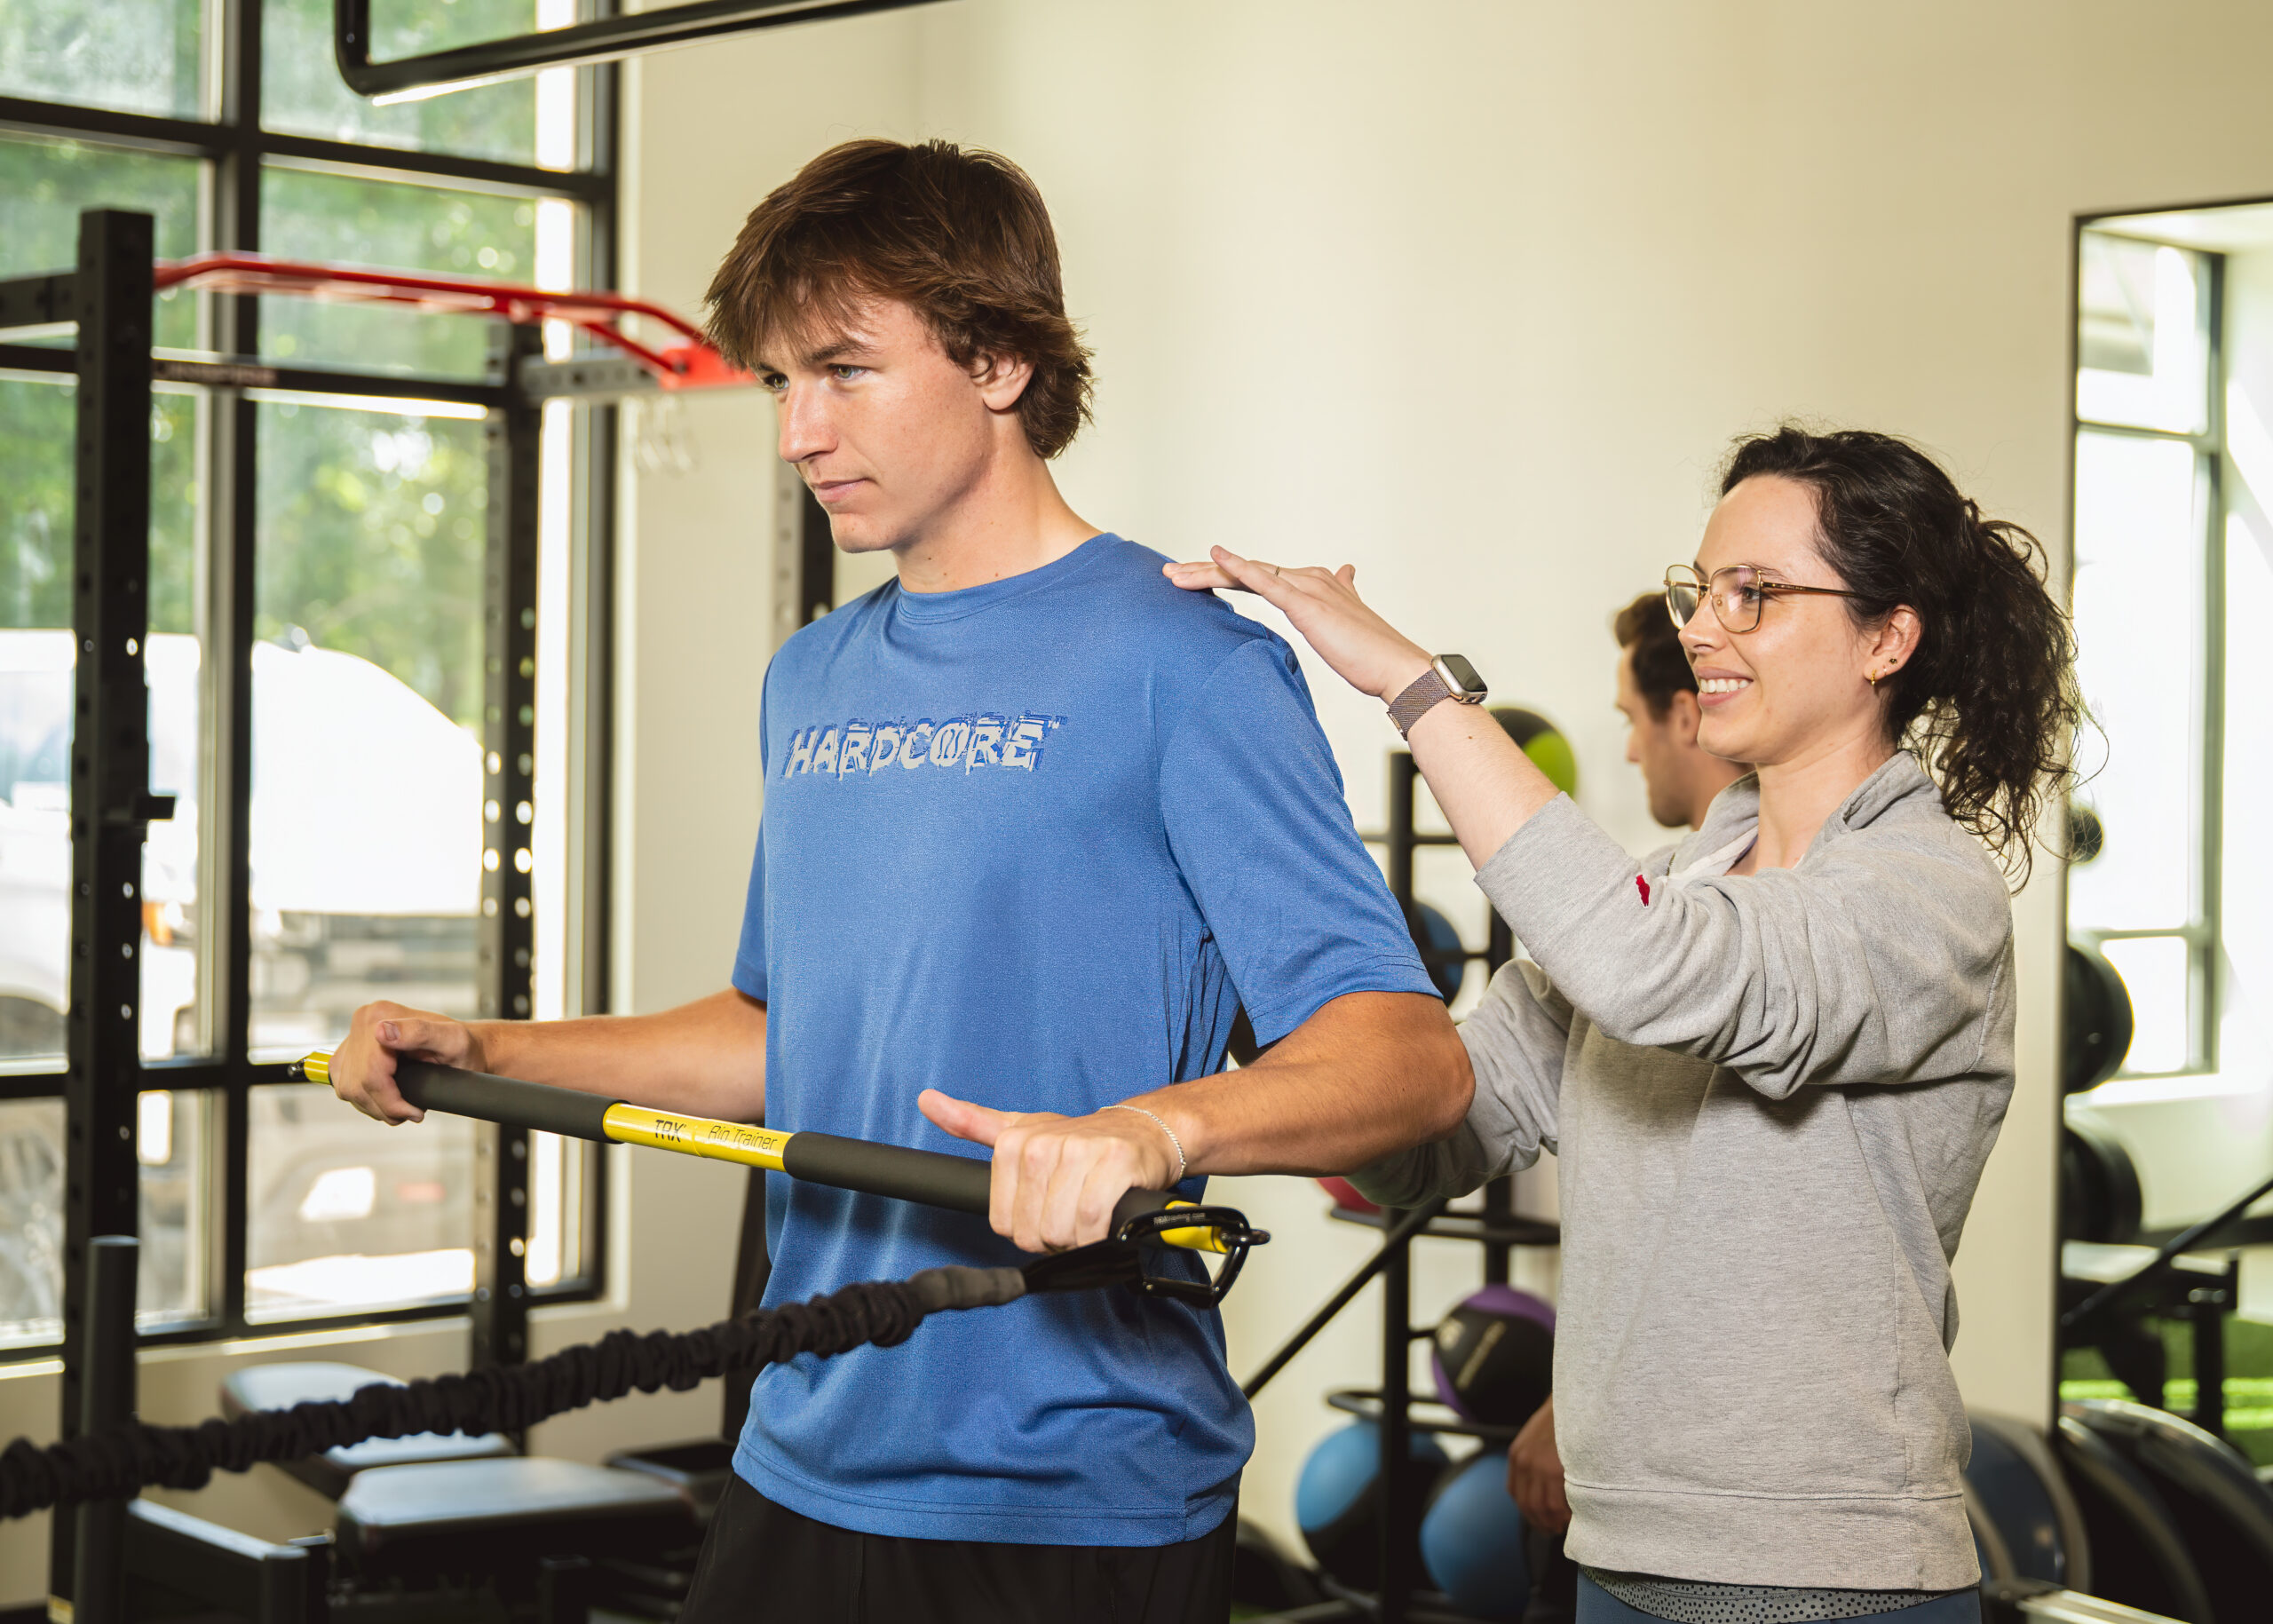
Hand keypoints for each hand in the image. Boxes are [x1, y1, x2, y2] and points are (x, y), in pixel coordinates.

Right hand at [329, 1000, 483, 1124]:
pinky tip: (387, 1099)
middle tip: (410, 1113)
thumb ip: (420, 1033)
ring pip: (348, 1089)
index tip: (414, 1111)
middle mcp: (364, 1021)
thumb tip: (382, 1032)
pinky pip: (345, 1087)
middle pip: (357, 1083)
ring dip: (375, 1106)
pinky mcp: (349, 1055)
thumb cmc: (462, 1047)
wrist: (463, 1050)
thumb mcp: (452, 1040)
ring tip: (401, 1108)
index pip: (369, 1072)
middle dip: (384, 1107)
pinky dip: (366, 1100)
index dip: (389, 1099)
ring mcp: (353, 1038)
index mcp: (381, 1014)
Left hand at [919, 1090, 1180, 1251]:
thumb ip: (971, 1122)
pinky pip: (1091, 1222)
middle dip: (1054, 1236)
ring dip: (1078, 1238)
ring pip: (1061, 1229)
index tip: (1045, 1212)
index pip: (1004, 1223)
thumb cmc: (1078, 1141)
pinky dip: (1098, 1234)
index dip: (1027, 1229)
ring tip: (1088, 1216)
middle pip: (1032, 1230)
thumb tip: (926, 1100)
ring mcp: (1079, 1152)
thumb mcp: (1021, 1129)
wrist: (1138, 1130)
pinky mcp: (1114, 1163)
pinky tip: (1104, 1221)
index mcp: (1013, 1142)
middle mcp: (1042, 1144)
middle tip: (1071, 1214)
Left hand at [1163, 547, 1433, 702]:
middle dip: (1204, 572)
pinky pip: (1264, 580)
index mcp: (1315, 583)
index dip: (1225, 576)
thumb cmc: (1373, 654)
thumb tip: (1346, 573)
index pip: (1259, 576)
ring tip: (1173, 575)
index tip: (1194, 580)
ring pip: (1247, 572)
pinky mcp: (1306, 603)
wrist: (1397, 668)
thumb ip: (1343, 594)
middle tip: (1170, 574)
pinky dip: (1237, 566)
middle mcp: (1308, 578)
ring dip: (1207, 572)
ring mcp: (1307, 587)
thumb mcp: (1349, 620)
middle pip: (1246, 570)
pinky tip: (1214, 556)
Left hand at [1508, 1394, 1569, 1532]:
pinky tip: (1575, 1515)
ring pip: (1543, 1509)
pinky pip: (1558, 1504)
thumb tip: (1543, 1486)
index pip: (1516, 1494)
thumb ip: (1535, 1458)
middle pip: (1528, 1506)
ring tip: (1567, 1525)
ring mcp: (1539, 1468)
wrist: (1577, 1399)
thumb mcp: (1538, 1435)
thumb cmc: (1563, 1418)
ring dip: (1554, 1522)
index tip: (1541, 1520)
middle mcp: (1524, 1463)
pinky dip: (1566, 1515)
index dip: (1529, 1512)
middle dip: (1541, 1523)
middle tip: (1555, 1529)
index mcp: (1517, 1455)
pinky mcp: (1557, 1471)